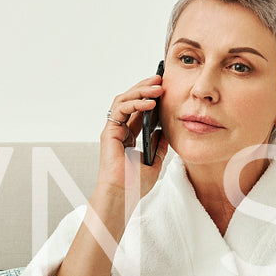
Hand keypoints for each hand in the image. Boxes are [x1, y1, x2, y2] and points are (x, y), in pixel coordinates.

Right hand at [96, 72, 167, 199]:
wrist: (123, 196)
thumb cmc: (134, 185)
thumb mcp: (155, 162)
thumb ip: (159, 146)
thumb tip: (165, 131)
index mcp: (129, 137)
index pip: (138, 109)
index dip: (150, 96)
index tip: (165, 88)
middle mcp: (119, 130)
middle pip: (130, 100)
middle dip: (146, 87)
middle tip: (161, 79)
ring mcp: (113, 130)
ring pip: (124, 100)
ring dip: (141, 91)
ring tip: (158, 87)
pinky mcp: (109, 132)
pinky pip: (121, 110)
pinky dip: (135, 103)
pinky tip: (150, 103)